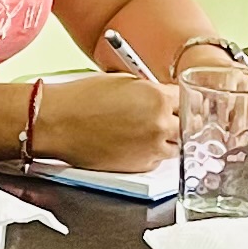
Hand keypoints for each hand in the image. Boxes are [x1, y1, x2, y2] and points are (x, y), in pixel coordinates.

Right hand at [33, 73, 180, 170]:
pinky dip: (153, 153)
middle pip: (188, 124)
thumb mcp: (124, 82)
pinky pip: (158, 160)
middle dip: (182, 120)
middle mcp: (159, 124)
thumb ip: (150, 91)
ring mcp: (151, 147)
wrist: (58, 123)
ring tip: (149, 132)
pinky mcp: (140, 166)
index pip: (186, 99)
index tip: (178, 102)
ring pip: (177, 146)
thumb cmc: (82, 99)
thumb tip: (164, 98)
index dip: (180, 100)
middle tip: (171, 117)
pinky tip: (137, 143)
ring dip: (169, 139)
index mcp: (157, 97)